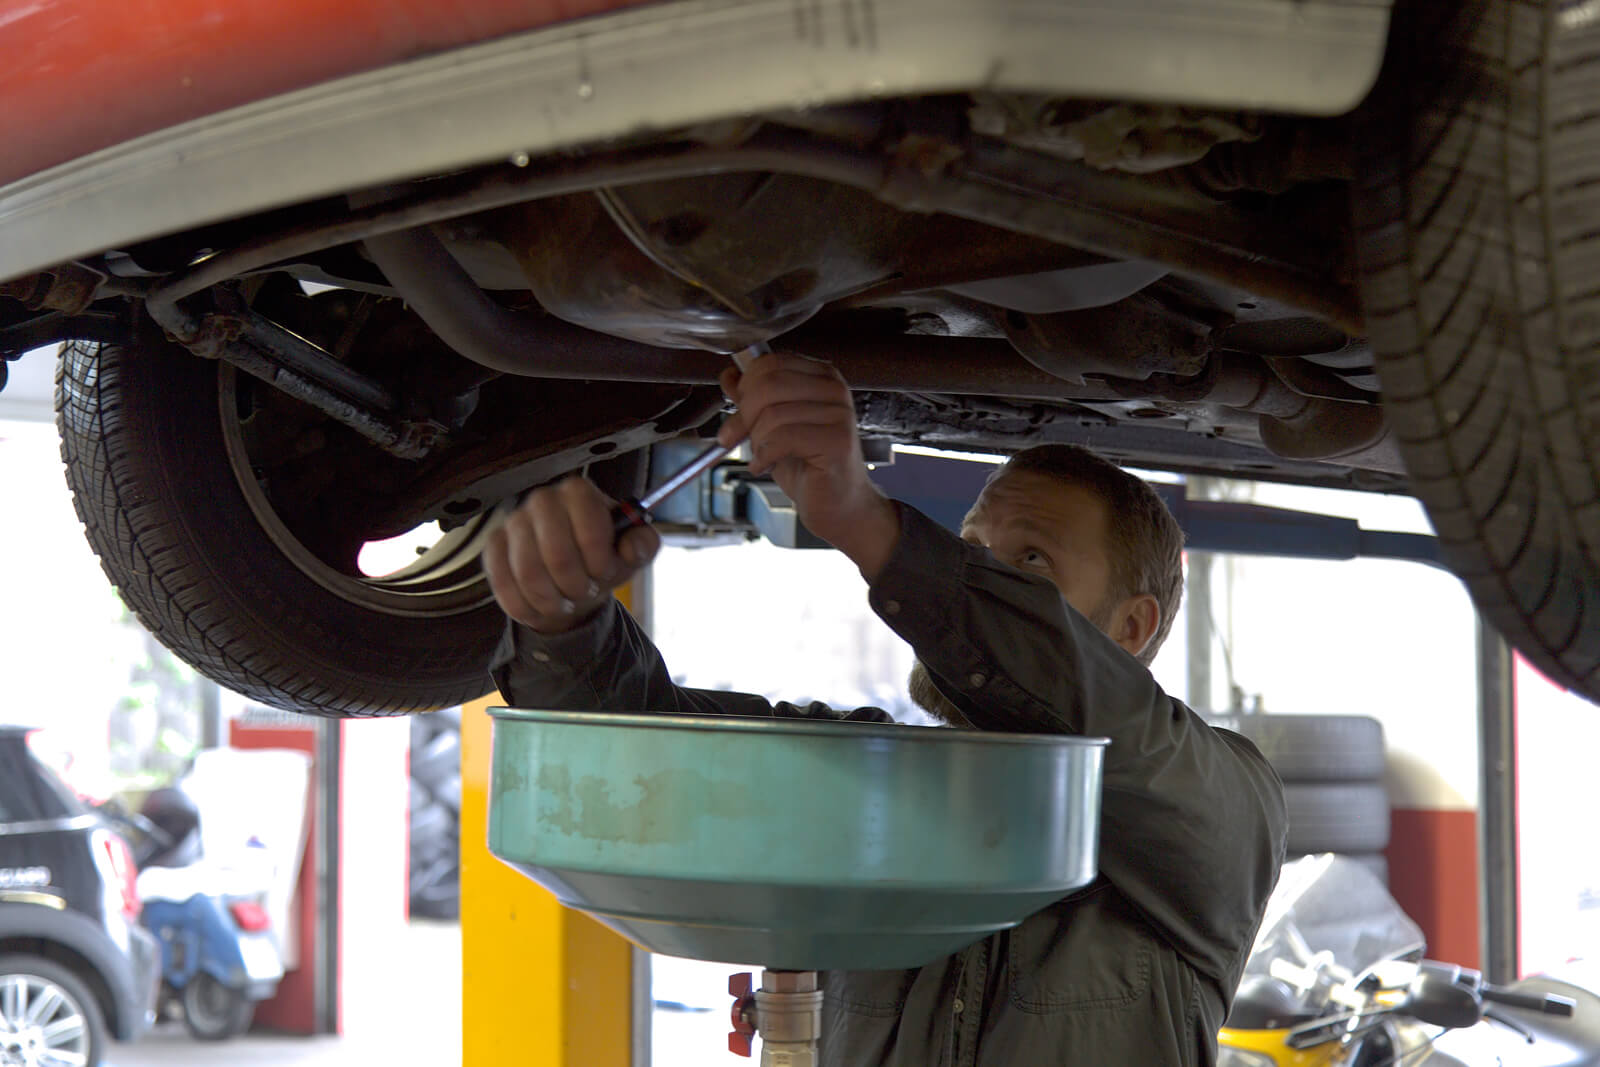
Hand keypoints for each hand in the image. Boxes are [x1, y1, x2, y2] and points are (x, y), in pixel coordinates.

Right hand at [483, 476, 659, 632]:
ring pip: (528, 573)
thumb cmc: (601, 560)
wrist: (570, 579)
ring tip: (564, 601)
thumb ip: (644, 544)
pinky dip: (525, 606)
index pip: (590, 528)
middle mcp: (543, 500)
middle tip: (584, 592)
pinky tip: (540, 606)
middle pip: (557, 554)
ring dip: (551, 599)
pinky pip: (503, 584)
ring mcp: (514, 522)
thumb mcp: (633, 553)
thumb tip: (632, 546)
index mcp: (579, 493)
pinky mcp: (493, 547)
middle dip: (575, 585)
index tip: (604, 573)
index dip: (599, 561)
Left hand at [717, 351, 899, 578]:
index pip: (770, 363)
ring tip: (763, 455)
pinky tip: (766, 465)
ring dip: (756, 440)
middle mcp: (834, 389)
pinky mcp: (837, 440)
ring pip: (772, 414)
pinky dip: (765, 456)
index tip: (737, 411)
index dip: (744, 387)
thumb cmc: (810, 467)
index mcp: (820, 376)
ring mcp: (839, 413)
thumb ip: (753, 398)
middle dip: (744, 414)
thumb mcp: (773, 427)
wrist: (839, 505)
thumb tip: (730, 374)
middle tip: (736, 437)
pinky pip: (783, 438)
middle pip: (768, 384)